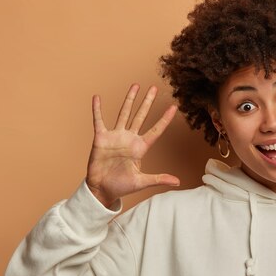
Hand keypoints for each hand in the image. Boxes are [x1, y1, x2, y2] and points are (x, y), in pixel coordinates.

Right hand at [86, 84, 179, 207]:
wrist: (102, 189)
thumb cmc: (122, 186)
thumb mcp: (142, 182)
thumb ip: (159, 179)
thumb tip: (178, 182)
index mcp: (140, 148)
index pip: (155, 130)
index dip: (164, 119)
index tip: (173, 107)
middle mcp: (129, 139)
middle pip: (140, 116)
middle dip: (147, 102)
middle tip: (154, 88)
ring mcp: (115, 137)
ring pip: (124, 114)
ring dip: (129, 100)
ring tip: (135, 86)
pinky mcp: (101, 139)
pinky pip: (99, 121)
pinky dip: (97, 110)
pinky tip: (97, 98)